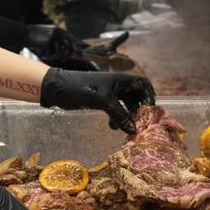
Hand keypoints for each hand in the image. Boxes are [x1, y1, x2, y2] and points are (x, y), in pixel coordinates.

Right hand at [26, 24, 77, 62]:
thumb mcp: (47, 35)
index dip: (73, 46)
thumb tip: (63, 50)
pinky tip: (42, 54)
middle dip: (66, 54)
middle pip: (67, 45)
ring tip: (49, 57)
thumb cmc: (34, 36)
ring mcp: (53, 36)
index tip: (77, 52)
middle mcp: (57, 32)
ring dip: (54, 56)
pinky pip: (51, 53)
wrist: (24, 33)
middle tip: (63, 60)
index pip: (69, 39)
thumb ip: (55, 39)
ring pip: (59, 51)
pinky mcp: (48, 41)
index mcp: (57, 30)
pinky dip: (47, 56)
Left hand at [39, 69, 155, 133]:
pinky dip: (117, 118)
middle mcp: (118, 85)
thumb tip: (133, 130)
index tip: (150, 111)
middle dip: (138, 111)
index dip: (150, 96)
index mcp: (121, 80)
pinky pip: (116, 110)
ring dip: (127, 117)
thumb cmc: (82, 88)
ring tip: (124, 128)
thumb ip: (120, 114)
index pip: (143, 85)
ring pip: (126, 105)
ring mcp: (110, 93)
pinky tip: (112, 127)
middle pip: (136, 97)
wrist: (59, 88)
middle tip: (138, 124)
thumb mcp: (103, 100)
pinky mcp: (101, 101)